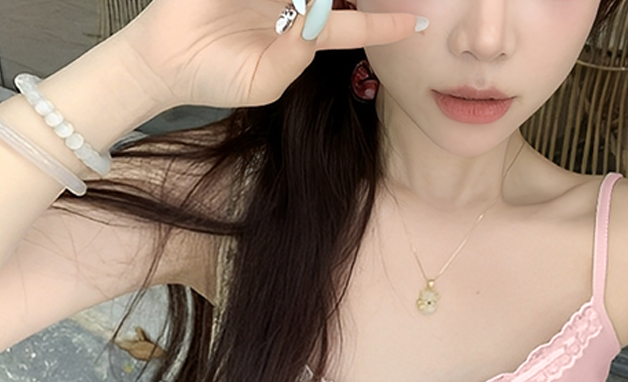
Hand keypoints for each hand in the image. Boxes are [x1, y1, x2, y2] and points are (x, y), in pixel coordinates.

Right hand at [115, 0, 423, 110]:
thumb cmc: (217, 78)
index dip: (385, 24)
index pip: (351, 25)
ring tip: (312, 2)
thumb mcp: (265, 82)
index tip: (418, 24)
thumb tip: (316, 19)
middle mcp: (291, 3)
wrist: (166, 64)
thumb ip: (295, 55)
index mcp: (303, 35)